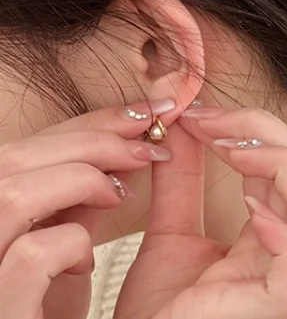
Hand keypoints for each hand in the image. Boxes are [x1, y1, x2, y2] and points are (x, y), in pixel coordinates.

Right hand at [0, 101, 173, 318]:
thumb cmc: (45, 315)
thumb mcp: (59, 249)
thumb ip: (76, 197)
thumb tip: (124, 142)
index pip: (26, 145)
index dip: (88, 121)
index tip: (144, 112)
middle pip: (13, 156)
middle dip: (93, 138)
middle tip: (150, 142)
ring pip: (13, 194)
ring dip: (82, 179)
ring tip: (119, 194)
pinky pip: (31, 256)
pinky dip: (70, 244)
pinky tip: (86, 259)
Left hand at [114, 107, 286, 318]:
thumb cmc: (154, 313)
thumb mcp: (168, 231)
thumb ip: (180, 179)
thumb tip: (182, 120)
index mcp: (270, 236)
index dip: (256, 128)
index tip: (201, 115)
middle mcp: (286, 257)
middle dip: (268, 135)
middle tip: (212, 123)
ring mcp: (283, 288)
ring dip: (283, 170)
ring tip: (233, 151)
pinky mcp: (269, 313)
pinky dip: (285, 237)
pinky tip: (252, 214)